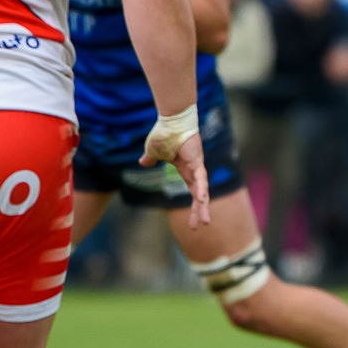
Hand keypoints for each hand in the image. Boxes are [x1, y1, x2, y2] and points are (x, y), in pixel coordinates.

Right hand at [140, 112, 211, 227]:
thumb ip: (150, 159)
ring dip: (202, 206)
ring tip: (205, 222)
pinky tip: (202, 201)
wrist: (171, 120)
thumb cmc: (164, 133)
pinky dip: (201, 189)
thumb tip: (142, 163)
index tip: (193, 223)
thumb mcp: (154, 152)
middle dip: (199, 212)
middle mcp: (194, 171)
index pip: (192, 193)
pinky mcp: (197, 162)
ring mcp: (197, 167)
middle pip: (199, 196)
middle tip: (201, 227)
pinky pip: (200, 179)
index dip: (193, 207)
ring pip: (202, 191)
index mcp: (187, 171)